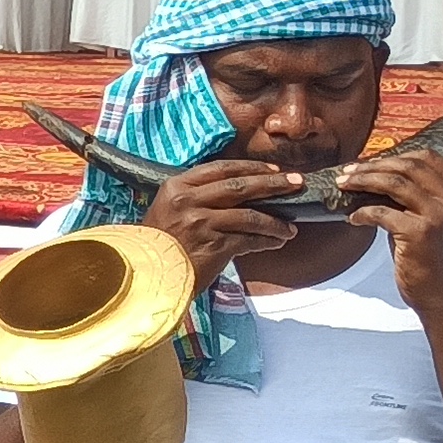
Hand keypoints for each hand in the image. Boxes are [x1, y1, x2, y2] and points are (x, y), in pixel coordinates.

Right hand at [141, 157, 301, 278]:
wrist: (146, 275)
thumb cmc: (158, 245)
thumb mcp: (168, 210)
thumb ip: (196, 197)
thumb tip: (239, 194)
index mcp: (177, 186)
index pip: (222, 168)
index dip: (251, 168)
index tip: (273, 170)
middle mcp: (188, 200)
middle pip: (241, 186)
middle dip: (274, 184)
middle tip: (297, 183)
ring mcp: (201, 222)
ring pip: (250, 215)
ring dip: (275, 221)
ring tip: (290, 227)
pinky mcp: (213, 245)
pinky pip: (248, 240)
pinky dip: (266, 241)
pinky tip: (276, 242)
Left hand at [333, 148, 442, 314]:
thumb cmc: (432, 257)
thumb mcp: (433, 219)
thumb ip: (416, 196)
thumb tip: (377, 173)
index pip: (427, 157)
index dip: (395, 155)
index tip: (369, 161)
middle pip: (408, 166)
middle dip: (372, 166)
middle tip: (347, 172)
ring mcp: (438, 214)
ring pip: (393, 183)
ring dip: (362, 181)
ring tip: (343, 185)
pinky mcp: (420, 232)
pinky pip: (381, 212)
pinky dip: (362, 212)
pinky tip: (353, 218)